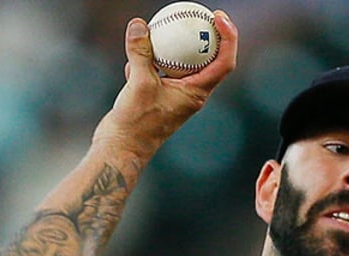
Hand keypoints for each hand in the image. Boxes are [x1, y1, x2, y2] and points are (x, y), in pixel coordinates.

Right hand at [94, 10, 239, 152]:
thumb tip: (140, 25)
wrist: (120, 149)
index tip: (219, 18)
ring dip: (175, 46)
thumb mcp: (138, 84)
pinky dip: (149, 59)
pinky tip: (135, 54)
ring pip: (180, 64)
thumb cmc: (136, 124)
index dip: (228, 38)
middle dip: (206, 35)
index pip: (224, 62)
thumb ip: (141, 53)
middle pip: (207, 59)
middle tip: (200, 14)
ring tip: (166, 27)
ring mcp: (173, 95)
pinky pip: (158, 71)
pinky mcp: (156, 96)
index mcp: (197, 93)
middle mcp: (190, 94)